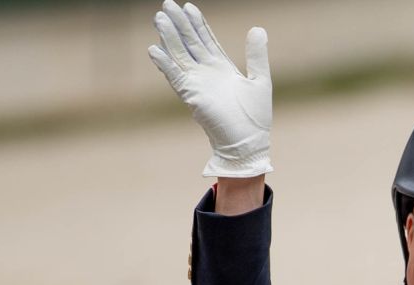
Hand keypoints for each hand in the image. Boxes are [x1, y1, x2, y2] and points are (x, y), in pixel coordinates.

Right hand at [147, 1, 272, 179]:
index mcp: (222, 67)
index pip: (206, 39)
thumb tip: (257, 28)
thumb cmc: (255, 117)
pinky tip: (154, 49)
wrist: (248, 142)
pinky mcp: (191, 95)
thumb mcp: (260, 80)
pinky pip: (175, 76)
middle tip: (168, 5)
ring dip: (169, 38)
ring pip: (179, 55)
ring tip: (160, 19)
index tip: (189, 6)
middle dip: (179, 24)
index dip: (197, 23)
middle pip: (189, 42)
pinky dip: (165, 64)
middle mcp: (206, 72)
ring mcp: (197, 83)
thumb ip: (256, 55)